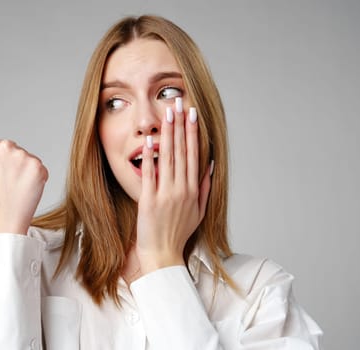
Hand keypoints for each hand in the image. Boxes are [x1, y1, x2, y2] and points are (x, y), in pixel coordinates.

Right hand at [0, 138, 47, 234]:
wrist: (3, 222)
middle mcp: (7, 147)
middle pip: (15, 152)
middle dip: (12, 166)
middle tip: (4, 186)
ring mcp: (24, 157)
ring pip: (27, 161)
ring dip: (24, 173)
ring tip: (14, 189)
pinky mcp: (38, 168)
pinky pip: (40, 169)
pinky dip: (36, 180)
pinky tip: (25, 191)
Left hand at [136, 100, 211, 273]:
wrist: (163, 255)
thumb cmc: (179, 233)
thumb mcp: (199, 212)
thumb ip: (206, 188)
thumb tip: (210, 165)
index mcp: (193, 190)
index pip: (194, 155)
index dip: (193, 132)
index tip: (193, 114)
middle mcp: (181, 189)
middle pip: (181, 151)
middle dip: (180, 125)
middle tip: (179, 103)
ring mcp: (165, 195)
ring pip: (168, 158)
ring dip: (168, 134)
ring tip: (167, 114)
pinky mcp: (148, 201)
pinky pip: (149, 175)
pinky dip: (150, 157)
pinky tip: (150, 141)